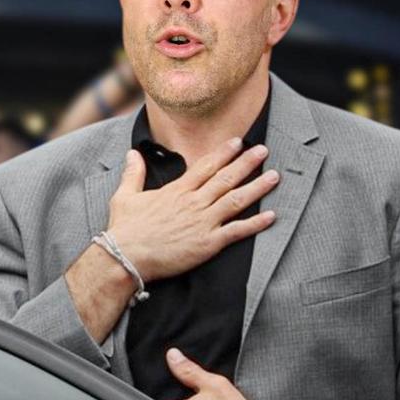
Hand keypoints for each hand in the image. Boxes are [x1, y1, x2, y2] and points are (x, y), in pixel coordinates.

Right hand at [108, 138, 278, 282]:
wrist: (126, 257)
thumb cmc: (125, 229)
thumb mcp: (125, 196)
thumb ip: (132, 173)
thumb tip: (132, 153)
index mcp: (177, 191)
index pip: (205, 166)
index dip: (224, 153)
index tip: (239, 142)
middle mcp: (193, 203)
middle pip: (225, 178)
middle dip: (247, 163)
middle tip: (263, 150)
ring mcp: (202, 222)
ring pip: (236, 200)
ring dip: (257, 187)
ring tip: (274, 177)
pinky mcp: (207, 244)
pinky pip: (236, 231)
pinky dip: (255, 224)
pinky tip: (271, 216)